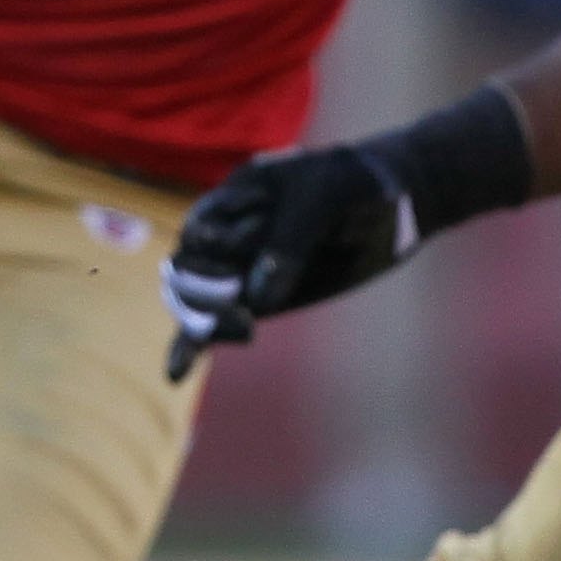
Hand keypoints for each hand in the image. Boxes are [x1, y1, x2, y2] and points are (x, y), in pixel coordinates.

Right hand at [162, 143, 415, 380]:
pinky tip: (174, 373)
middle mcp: (226, 236)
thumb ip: (290, 239)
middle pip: (187, 270)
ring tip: (246, 329)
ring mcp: (240, 271)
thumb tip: (257, 299)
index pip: (198, 233)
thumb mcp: (323, 195)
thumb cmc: (351, 186)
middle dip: (210, 289)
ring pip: (193, 300)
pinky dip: (187, 349)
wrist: (387, 205)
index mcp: (230, 199)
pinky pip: (208, 326)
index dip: (220, 249)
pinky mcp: (254, 302)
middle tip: (248, 306)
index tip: (257, 248)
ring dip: (207, 318)